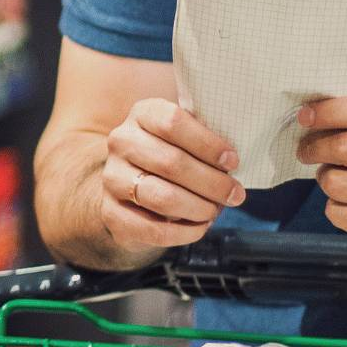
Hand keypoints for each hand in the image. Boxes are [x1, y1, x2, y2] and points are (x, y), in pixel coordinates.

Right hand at [98, 98, 247, 251]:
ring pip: (161, 196)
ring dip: (198, 208)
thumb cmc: (171, 156)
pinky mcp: (110, 212)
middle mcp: (122, 142)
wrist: (131, 187)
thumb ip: (204, 140)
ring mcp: (112, 178)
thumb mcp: (185, 137)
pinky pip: (151, 229)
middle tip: (235, 194)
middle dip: (211, 183)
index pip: (173, 122)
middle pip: (171, 163)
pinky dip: (183, 232)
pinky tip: (199, 227)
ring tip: (215, 211)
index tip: (232, 161)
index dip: (207, 144)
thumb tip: (232, 162)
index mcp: (143, 114)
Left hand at [298, 94, 346, 255]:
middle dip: (314, 147)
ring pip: (335, 182)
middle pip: (346, 146)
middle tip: (305, 151)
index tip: (304, 116)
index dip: (332, 111)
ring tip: (333, 178)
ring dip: (324, 178)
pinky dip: (333, 207)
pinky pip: (337, 212)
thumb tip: (307, 116)